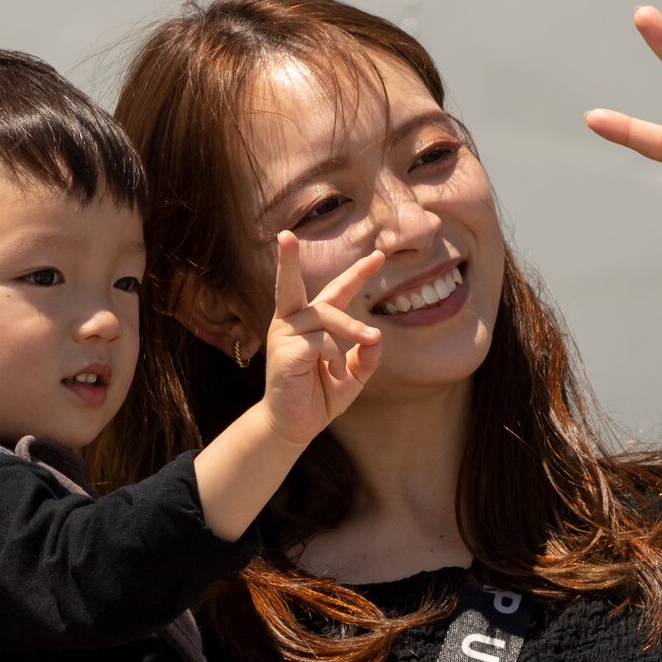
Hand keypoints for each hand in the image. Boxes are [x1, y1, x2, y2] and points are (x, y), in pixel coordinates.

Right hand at [262, 232, 384, 446]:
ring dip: (351, 331)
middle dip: (287, 259)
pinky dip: (335, 357)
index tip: (378, 256)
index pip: (335, 292)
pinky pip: (319, 341)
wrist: (294, 426)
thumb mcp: (353, 375)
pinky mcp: (282, 351)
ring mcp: (283, 335)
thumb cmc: (320, 397)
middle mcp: (292, 323)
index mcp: (310, 323)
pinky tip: (334, 374)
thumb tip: (377, 338)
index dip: (357, 274)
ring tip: (361, 350)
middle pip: (292, 284)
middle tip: (285, 235)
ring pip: (325, 314)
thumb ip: (366, 356)